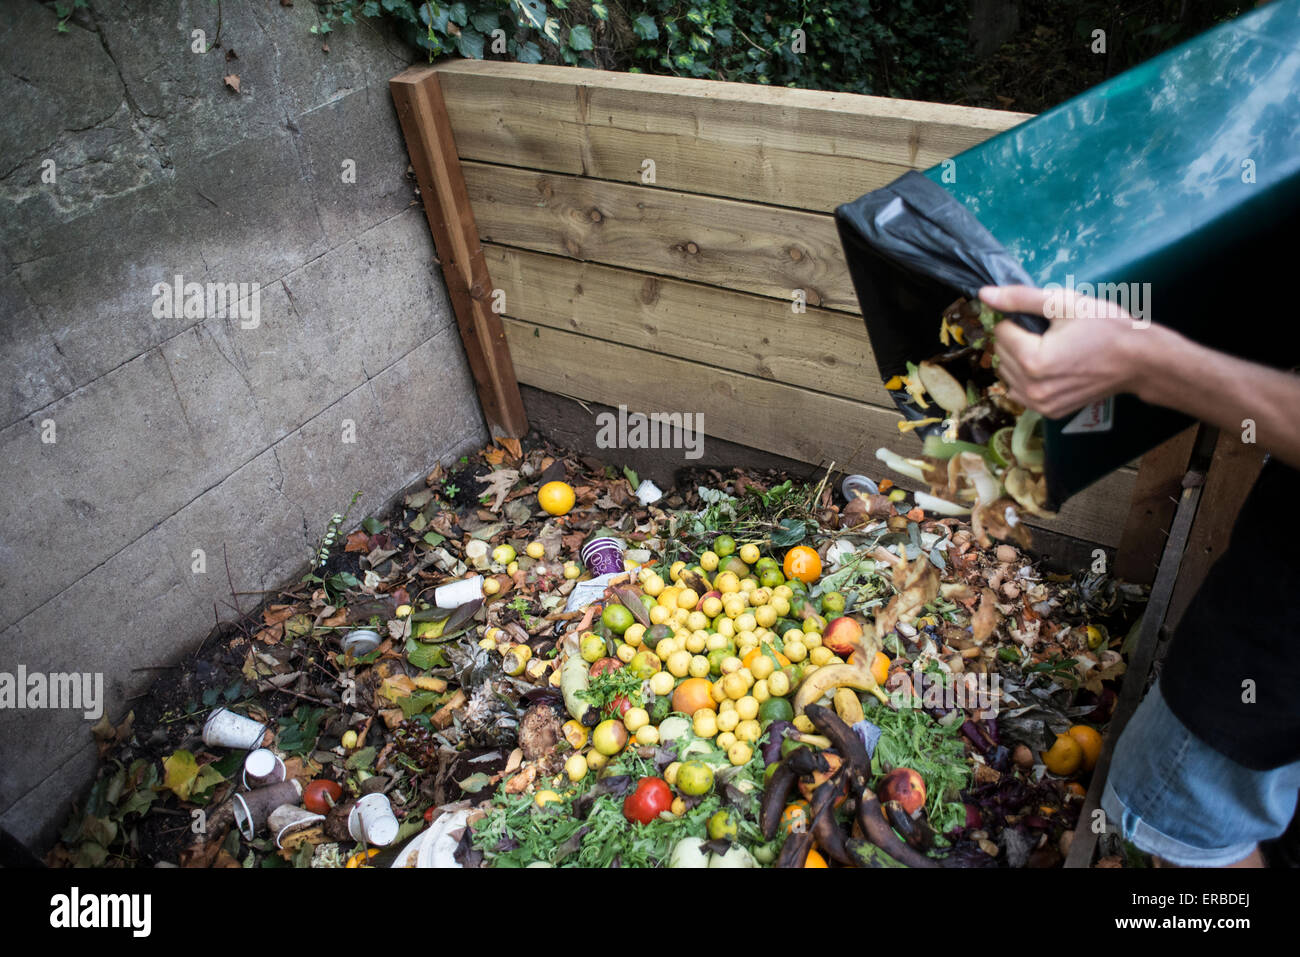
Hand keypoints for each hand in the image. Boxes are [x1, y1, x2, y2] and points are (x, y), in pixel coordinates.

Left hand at [979, 284, 1143, 418]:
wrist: (1138, 360)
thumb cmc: (1106, 327)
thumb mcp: (1064, 303)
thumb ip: (1019, 298)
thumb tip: (984, 294)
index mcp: (1032, 359)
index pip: (1000, 331)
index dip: (1018, 320)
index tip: (1041, 319)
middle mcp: (1031, 387)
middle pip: (1001, 353)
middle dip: (1016, 339)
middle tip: (1047, 333)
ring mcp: (1040, 403)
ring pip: (1006, 374)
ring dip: (1018, 360)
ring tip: (1050, 350)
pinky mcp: (1048, 412)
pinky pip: (1019, 392)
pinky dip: (1026, 379)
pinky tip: (1049, 369)